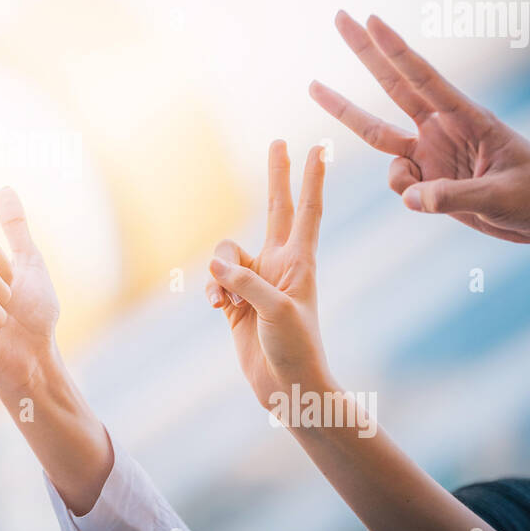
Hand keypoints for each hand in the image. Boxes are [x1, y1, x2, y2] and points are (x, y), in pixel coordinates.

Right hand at [206, 142, 330, 408]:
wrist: (288, 388)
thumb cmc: (296, 349)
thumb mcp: (275, 312)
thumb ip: (245, 282)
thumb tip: (217, 267)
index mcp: (300, 262)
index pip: (307, 211)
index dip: (311, 178)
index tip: (318, 147)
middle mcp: (279, 264)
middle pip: (275, 209)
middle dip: (275, 176)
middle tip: (277, 142)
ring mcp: (257, 281)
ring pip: (226, 254)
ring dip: (218, 272)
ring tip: (225, 301)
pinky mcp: (236, 301)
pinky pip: (214, 281)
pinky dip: (211, 291)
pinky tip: (217, 310)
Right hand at [310, 11, 529, 243]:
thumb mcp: (502, 197)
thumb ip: (453, 197)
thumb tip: (410, 199)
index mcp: (468, 118)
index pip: (424, 79)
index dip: (396, 50)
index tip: (371, 20)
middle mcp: (442, 129)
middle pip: (392, 86)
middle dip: (364, 50)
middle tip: (339, 16)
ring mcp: (431, 152)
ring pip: (377, 132)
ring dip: (344, 110)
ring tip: (313, 86)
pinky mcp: (427, 178)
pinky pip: (398, 183)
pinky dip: (405, 193)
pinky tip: (430, 202)